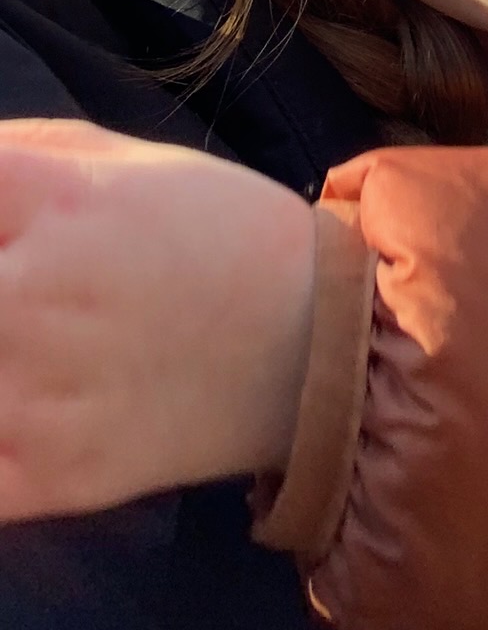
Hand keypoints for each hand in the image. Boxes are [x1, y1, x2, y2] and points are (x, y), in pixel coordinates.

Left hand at [0, 119, 315, 520]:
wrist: (315, 341)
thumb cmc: (218, 231)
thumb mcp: (126, 159)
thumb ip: (19, 152)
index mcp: (58, 200)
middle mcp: (34, 293)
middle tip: (6, 282)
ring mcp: (33, 393)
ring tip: (16, 333)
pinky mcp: (45, 477)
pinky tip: (8, 406)